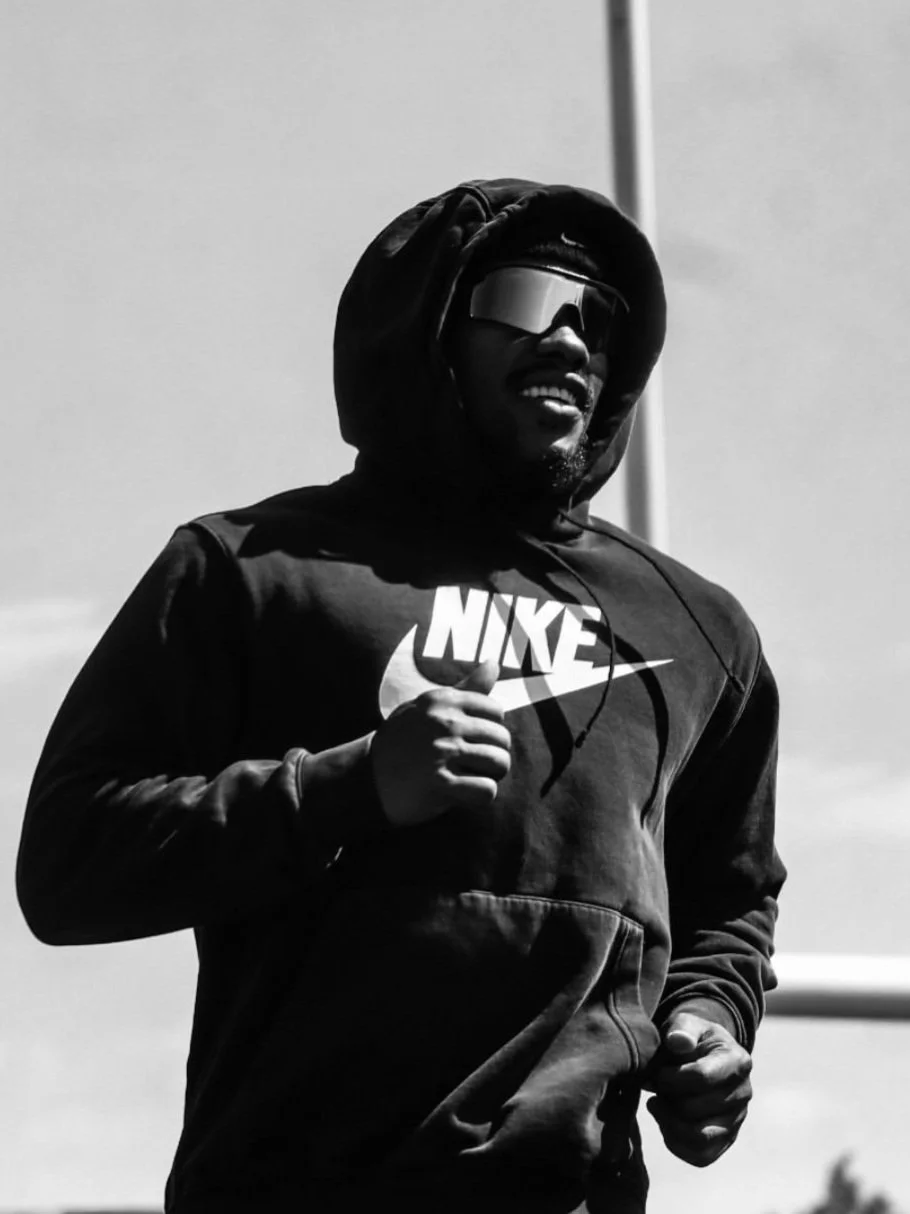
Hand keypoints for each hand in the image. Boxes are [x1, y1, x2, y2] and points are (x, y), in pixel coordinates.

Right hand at [370, 659, 511, 826]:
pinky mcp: (440, 783)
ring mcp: (442, 752)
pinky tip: (462, 794)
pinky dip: (481, 797)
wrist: (365, 779)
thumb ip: (465, 689)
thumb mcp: (427, 708)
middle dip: (494, 755)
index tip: (470, 740)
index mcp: (442, 700)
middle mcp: (444, 722)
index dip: (489, 730)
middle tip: (471, 765)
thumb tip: (494, 663)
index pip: (496, 711)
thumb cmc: (402, 743)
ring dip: (490, 776)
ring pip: (499, 763)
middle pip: (502, 738)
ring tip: (468, 778)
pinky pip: (486, 790)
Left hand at [643, 1011, 752, 1166]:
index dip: (670, 1078)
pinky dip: (676, 1144)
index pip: (702, 1077)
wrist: (700, 1055)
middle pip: (696, 1108)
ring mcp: (737, 1120)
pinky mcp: (726, 1140)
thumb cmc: (690, 1037)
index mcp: (737, 1060)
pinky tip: (664, 1122)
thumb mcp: (686, 1023)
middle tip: (654, 1086)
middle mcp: (743, 1093)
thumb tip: (678, 1042)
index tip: (656, 1072)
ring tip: (657, 1104)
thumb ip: (682, 1029)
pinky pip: (701, 1156)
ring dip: (669, 1123)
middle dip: (667, 1098)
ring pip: (699, 1138)